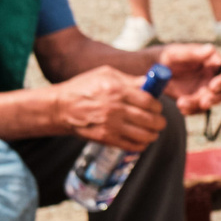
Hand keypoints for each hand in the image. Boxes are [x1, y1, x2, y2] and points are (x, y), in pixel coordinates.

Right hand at [50, 66, 165, 149]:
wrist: (61, 107)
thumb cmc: (84, 87)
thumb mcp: (106, 74)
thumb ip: (129, 80)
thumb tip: (150, 83)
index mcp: (117, 90)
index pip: (149, 101)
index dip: (157, 106)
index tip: (157, 107)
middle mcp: (115, 109)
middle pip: (150, 120)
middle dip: (159, 122)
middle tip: (159, 121)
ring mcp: (111, 125)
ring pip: (144, 135)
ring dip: (152, 135)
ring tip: (153, 132)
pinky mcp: (106, 138)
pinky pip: (131, 146)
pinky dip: (141, 145)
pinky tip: (141, 140)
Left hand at [154, 43, 220, 112]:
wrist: (153, 71)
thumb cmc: (166, 56)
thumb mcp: (176, 53)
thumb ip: (193, 52)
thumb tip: (211, 48)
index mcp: (212, 61)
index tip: (213, 87)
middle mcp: (212, 76)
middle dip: (215, 99)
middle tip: (202, 103)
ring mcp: (205, 89)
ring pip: (211, 101)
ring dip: (199, 106)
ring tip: (181, 104)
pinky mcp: (197, 100)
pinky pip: (199, 109)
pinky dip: (191, 110)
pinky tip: (181, 107)